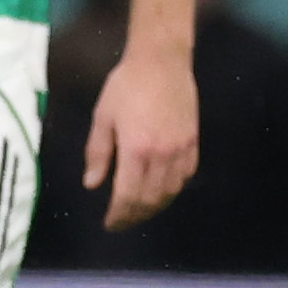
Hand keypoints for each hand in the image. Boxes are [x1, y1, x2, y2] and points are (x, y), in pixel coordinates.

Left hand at [86, 41, 198, 228]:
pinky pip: (186, 177)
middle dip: (135, 216)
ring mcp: (182, 150)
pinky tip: (160, 192)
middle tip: (121, 222)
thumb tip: (92, 184)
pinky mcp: (194, 142)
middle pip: (151, 199)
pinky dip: (172, 190)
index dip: (119, 215)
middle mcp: (163, 155)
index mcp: (136, 149)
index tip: (109, 224)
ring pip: (171, 192)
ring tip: (138, 211)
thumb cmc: (125, 87)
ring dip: (154, 207)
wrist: (162, 63)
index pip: (128, 195)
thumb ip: (98, 153)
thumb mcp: (102, 118)